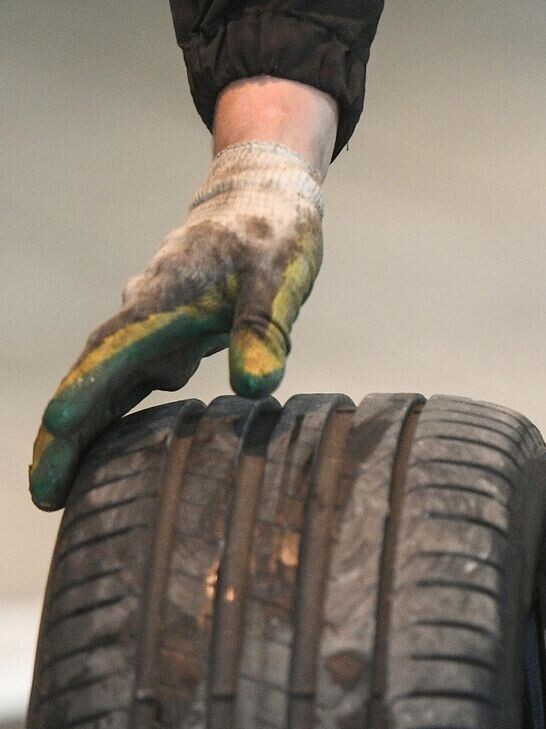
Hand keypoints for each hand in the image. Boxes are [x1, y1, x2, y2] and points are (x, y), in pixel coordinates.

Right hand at [30, 140, 323, 509]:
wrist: (263, 197)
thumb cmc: (274, 234)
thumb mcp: (279, 279)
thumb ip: (265, 331)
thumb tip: (255, 388)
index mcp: (163, 301)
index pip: (112, 353)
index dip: (86, 393)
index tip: (59, 429)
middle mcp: (145, 315)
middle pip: (93, 378)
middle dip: (65, 435)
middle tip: (43, 492)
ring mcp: (152, 325)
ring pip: (107, 382)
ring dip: (84, 430)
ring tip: (61, 487)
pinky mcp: (167, 334)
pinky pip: (130, 378)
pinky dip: (114, 411)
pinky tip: (113, 453)